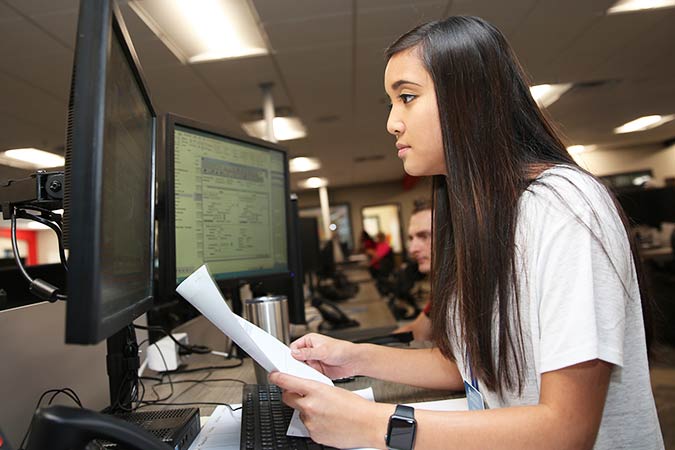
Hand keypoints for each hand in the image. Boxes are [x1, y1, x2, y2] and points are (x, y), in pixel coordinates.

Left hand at [269, 371, 391, 448]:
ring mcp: (310, 422)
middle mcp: (310, 406)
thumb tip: (305, 391)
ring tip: (327, 412)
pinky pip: (309, 427)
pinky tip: (329, 422)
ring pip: (301, 414)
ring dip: (308, 411)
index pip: (288, 382)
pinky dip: (316, 424)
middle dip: (291, 395)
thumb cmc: (356, 407)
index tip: (273, 376)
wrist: (368, 425)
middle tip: (299, 394)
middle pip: (288, 398)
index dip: (277, 378)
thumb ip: (316, 390)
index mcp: (316, 390)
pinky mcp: (314, 435)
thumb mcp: (334, 390)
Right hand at [289, 333, 359, 379]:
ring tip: (304, 373)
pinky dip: (308, 377)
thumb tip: (294, 353)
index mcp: (309, 341)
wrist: (353, 361)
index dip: (291, 354)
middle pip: (296, 358)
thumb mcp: (323, 351)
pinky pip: (309, 374)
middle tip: (295, 369)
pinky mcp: (317, 370)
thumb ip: (307, 353)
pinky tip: (309, 378)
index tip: (290, 361)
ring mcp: (313, 361)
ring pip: (302, 367)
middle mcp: (310, 351)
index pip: (294, 347)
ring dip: (302, 371)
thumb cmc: (342, 350)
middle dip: (296, 364)